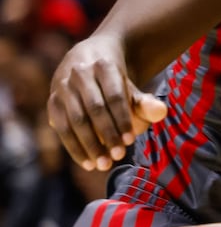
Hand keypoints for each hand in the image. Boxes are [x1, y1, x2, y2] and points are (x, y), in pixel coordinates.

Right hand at [47, 37, 166, 170]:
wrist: (88, 62)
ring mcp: (62, 87)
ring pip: (75, 119)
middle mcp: (79, 74)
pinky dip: (74, 147)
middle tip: (118, 156)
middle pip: (94, 108)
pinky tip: (87, 163)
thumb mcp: (132, 90)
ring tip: (103, 164)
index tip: (130, 141)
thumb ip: (146, 103)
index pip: (114, 95)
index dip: (122, 119)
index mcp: (104, 66)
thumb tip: (161, 112)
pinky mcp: (52, 101)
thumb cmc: (116, 84)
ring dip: (89, 145)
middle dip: (107, 134)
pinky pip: (61, 127)